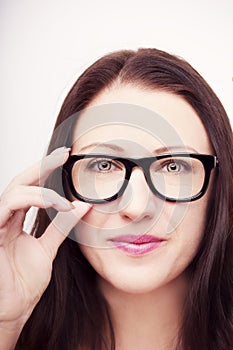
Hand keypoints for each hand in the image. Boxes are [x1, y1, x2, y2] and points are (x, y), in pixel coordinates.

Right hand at [0, 147, 91, 332]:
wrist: (12, 310)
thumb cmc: (23, 283)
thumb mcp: (47, 249)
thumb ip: (61, 226)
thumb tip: (82, 206)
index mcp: (16, 220)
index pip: (31, 188)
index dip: (46, 172)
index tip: (67, 159)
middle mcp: (5, 217)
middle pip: (22, 182)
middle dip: (42, 167)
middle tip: (64, 155)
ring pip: (14, 190)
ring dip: (41, 188)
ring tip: (63, 198)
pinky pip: (8, 206)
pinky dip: (31, 200)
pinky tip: (52, 202)